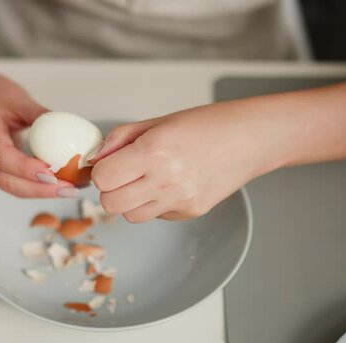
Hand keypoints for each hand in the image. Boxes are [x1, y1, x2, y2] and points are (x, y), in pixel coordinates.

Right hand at [0, 71, 77, 197]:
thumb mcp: (18, 98)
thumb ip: (40, 114)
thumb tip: (67, 128)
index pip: (1, 157)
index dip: (25, 168)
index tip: (51, 173)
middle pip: (7, 181)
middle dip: (39, 190)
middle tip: (69, 189)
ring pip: (12, 187)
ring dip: (41, 193)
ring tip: (69, 190)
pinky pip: (17, 184)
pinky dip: (38, 188)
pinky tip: (59, 185)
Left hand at [89, 100, 286, 221]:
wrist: (250, 139)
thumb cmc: (206, 125)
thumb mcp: (157, 122)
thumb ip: (120, 140)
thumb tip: (95, 159)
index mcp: (154, 151)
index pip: (103, 178)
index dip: (101, 171)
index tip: (110, 164)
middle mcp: (166, 180)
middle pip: (111, 204)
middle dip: (110, 190)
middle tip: (123, 175)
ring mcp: (179, 200)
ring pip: (130, 216)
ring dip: (130, 201)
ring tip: (146, 180)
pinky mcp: (190, 212)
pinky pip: (155, 216)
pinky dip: (153, 204)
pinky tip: (169, 184)